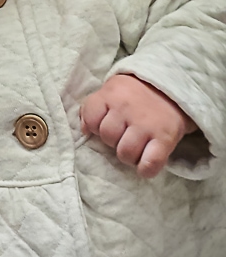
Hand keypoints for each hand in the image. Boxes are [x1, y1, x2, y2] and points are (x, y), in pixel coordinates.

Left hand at [80, 74, 196, 177]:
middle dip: (113, 141)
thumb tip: (84, 130)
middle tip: (124, 136)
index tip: (106, 124)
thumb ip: (95, 107)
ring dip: (128, 156)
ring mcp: (146, 124)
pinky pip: (149, 163)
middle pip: (108, 137)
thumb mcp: (112, 91)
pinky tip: (145, 163)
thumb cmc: (135, 94)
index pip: (91, 118)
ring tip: (136, 148)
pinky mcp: (165, 138)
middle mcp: (127, 108)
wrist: (172, 87)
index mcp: (111, 94)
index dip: (95, 126)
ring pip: (125, 153)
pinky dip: (145, 169)